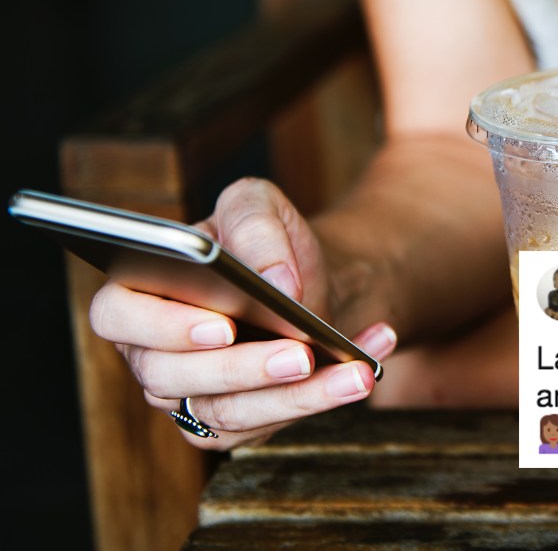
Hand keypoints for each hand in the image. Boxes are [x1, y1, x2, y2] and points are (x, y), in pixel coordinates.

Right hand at [88, 178, 397, 448]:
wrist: (308, 280)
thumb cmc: (266, 243)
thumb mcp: (259, 206)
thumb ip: (256, 226)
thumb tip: (275, 280)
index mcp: (138, 292)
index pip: (118, 316)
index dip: (163, 326)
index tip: (223, 325)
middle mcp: (151, 353)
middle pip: (175, 377)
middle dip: (244, 368)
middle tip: (300, 353)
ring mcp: (188, 395)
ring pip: (228, 413)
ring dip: (298, 396)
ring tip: (355, 372)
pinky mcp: (231, 424)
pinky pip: (270, 424)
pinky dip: (325, 397)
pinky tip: (365, 367)